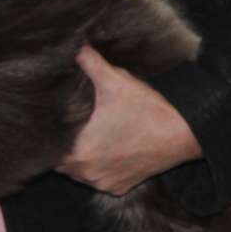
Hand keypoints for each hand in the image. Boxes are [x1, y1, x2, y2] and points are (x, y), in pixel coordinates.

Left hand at [57, 45, 201, 195]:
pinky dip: (97, 166)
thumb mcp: (114, 80)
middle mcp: (86, 173)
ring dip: (78, 156)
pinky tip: (103, 148)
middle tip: (64, 123)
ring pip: (76, 171)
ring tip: (84, 134)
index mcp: (78, 150)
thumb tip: (72, 44)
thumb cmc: (147, 109)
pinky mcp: (117, 188)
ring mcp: (102, 183)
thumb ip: (88, 62)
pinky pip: (97, 178)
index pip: (46, 147)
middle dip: (60, 143)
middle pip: (58, 161)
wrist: (185, 133)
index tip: (47, 119)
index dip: (45, 133)